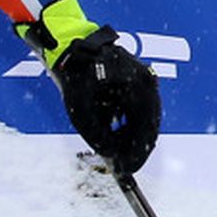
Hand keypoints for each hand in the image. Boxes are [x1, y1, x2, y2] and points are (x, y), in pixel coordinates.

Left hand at [55, 27, 160, 171]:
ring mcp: (141, 81)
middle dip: (133, 147)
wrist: (69, 47)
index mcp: (140, 88)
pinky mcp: (133, 81)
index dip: (138, 154)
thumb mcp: (82, 111)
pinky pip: (133, 108)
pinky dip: (124, 123)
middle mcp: (146, 84)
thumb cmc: (76, 73)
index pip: (148, 129)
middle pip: (147, 125)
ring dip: (127, 135)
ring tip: (113, 150)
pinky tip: (111, 133)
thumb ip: (96, 136)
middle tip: (122, 165)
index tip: (128, 170)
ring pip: (141, 118)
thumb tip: (110, 155)